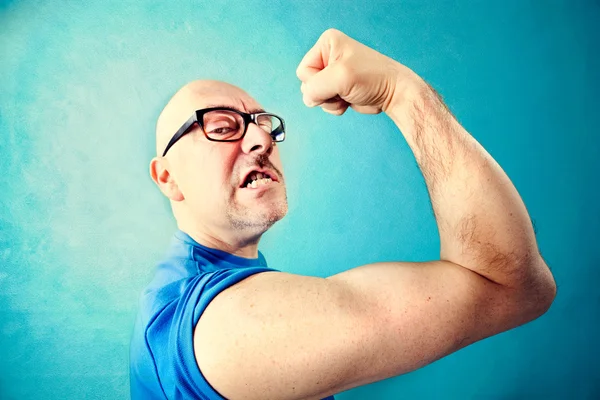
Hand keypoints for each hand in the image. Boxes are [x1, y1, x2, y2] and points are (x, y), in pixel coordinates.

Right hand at [296, 29, 414, 115]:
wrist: (393, 93)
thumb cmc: (372, 78)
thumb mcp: (339, 78)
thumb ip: (314, 88)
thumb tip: (308, 99)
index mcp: (327, 44)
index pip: (303, 70)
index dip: (317, 82)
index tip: (338, 80)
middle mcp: (328, 57)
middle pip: (307, 84)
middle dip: (324, 92)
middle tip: (344, 88)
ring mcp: (332, 74)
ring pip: (315, 95)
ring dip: (330, 101)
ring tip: (348, 93)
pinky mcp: (337, 88)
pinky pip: (324, 102)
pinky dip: (335, 106)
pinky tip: (349, 99)